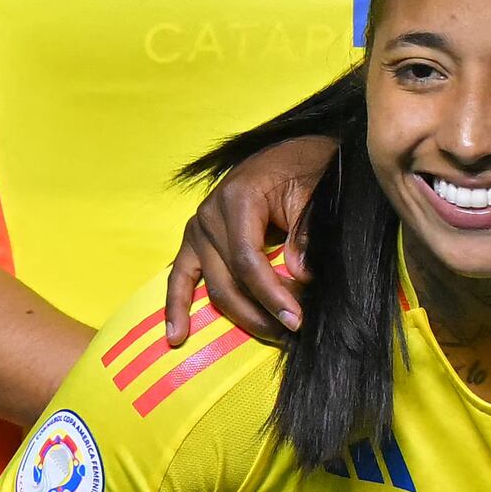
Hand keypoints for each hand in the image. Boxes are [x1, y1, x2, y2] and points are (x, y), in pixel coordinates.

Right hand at [166, 133, 336, 339]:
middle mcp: (209, 215)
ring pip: (212, 285)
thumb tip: (299, 276)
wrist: (290, 154)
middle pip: (228, 279)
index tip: (297, 320)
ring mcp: (198, 229)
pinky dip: (176, 305)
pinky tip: (176, 335)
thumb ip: (305, 235)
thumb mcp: (313, 196)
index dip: (272, 294)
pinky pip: (180, 276)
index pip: (248, 261)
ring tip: (271, 337)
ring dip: (240, 316)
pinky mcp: (195, 240)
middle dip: (261, 312)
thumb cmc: (305, 171)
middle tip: (293, 333)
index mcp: (236, 200)